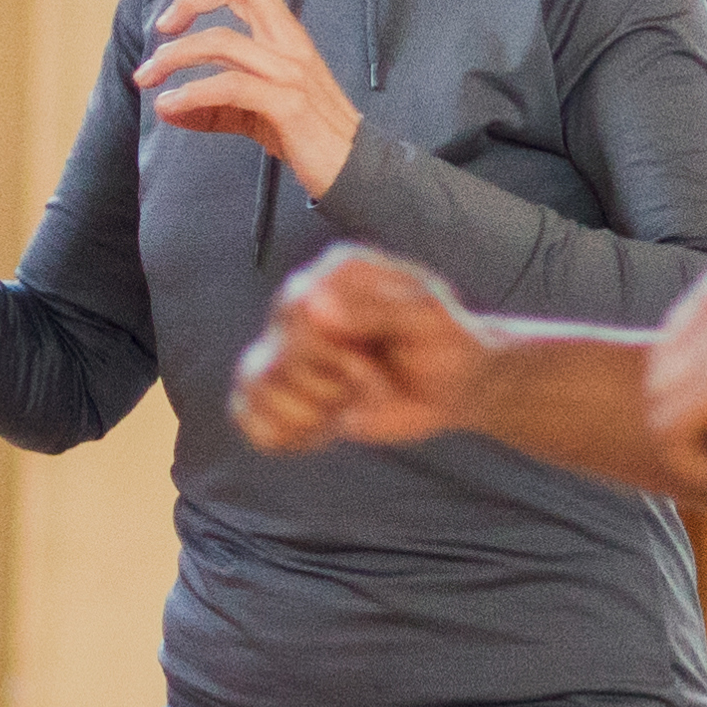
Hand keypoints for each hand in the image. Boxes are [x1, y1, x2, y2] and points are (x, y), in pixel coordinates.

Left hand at [138, 0, 359, 192]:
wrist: (353, 169)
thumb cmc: (304, 134)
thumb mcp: (253, 113)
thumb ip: (211, 106)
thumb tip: (162, 106)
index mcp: (285, 35)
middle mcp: (291, 44)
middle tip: (160, 27)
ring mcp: (291, 73)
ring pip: (224, 41)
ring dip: (174, 55)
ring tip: (145, 78)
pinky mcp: (289, 105)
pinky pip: (231, 86)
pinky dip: (192, 93)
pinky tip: (169, 106)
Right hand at [231, 245, 488, 453]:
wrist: (457, 386)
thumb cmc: (449, 345)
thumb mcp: (428, 321)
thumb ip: (376, 309)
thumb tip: (311, 307)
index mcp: (336, 272)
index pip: (295, 311)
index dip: (330, 353)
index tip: (369, 363)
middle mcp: (301, 300)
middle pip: (275, 358)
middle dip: (329, 387)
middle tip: (371, 383)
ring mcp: (287, 344)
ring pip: (256, 387)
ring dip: (310, 413)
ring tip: (346, 402)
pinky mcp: (280, 387)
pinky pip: (249, 417)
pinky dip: (288, 434)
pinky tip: (324, 425)